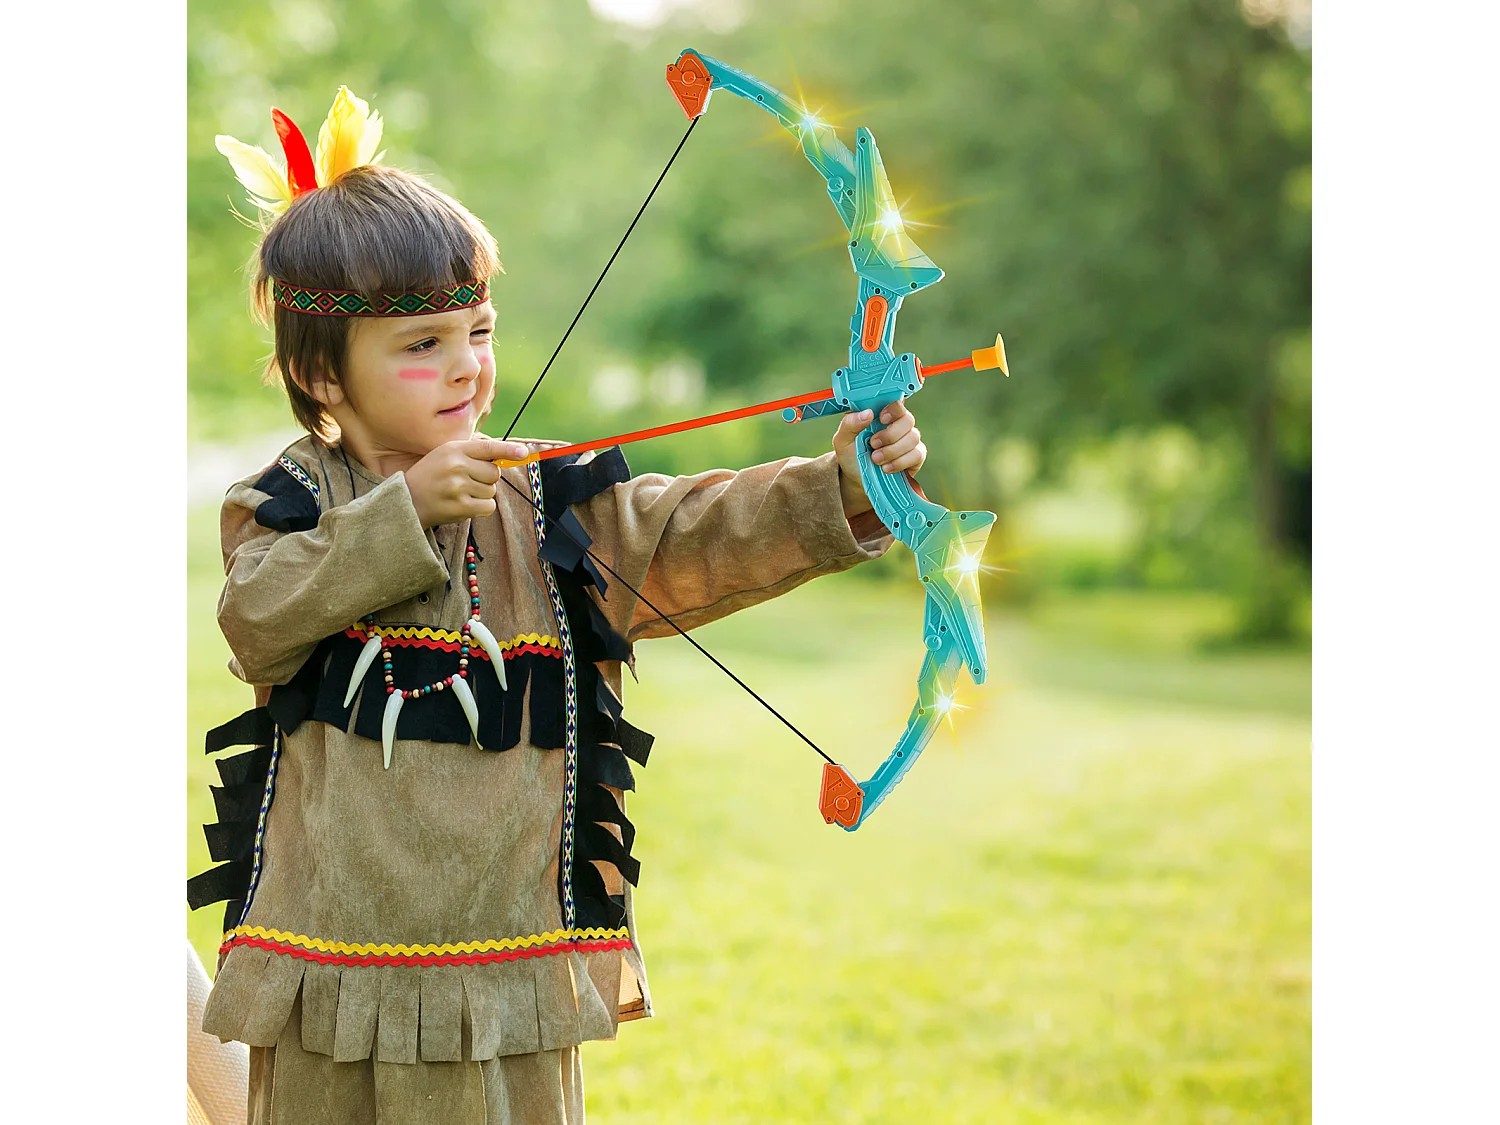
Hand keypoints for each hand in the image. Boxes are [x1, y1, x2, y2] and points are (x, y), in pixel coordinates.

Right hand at [404, 437, 528, 526]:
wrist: (406, 500)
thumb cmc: (430, 476)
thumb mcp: (444, 455)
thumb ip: (471, 453)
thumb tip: (503, 457)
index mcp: (454, 449)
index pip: (487, 448)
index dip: (508, 450)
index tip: (524, 453)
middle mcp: (457, 466)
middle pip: (494, 473)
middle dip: (486, 479)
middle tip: (467, 481)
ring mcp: (458, 487)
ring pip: (491, 491)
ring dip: (482, 494)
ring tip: (461, 493)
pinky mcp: (460, 506)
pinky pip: (488, 506)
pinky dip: (481, 508)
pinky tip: (465, 505)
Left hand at [832, 398, 926, 516]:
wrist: (857, 479)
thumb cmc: (851, 454)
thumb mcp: (843, 439)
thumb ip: (850, 424)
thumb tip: (868, 413)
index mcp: (882, 415)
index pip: (896, 403)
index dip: (893, 408)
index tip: (882, 418)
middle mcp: (898, 424)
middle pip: (907, 419)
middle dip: (890, 434)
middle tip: (873, 444)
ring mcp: (909, 440)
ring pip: (912, 437)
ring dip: (892, 450)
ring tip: (875, 459)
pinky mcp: (915, 456)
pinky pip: (916, 454)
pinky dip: (900, 462)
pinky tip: (886, 468)